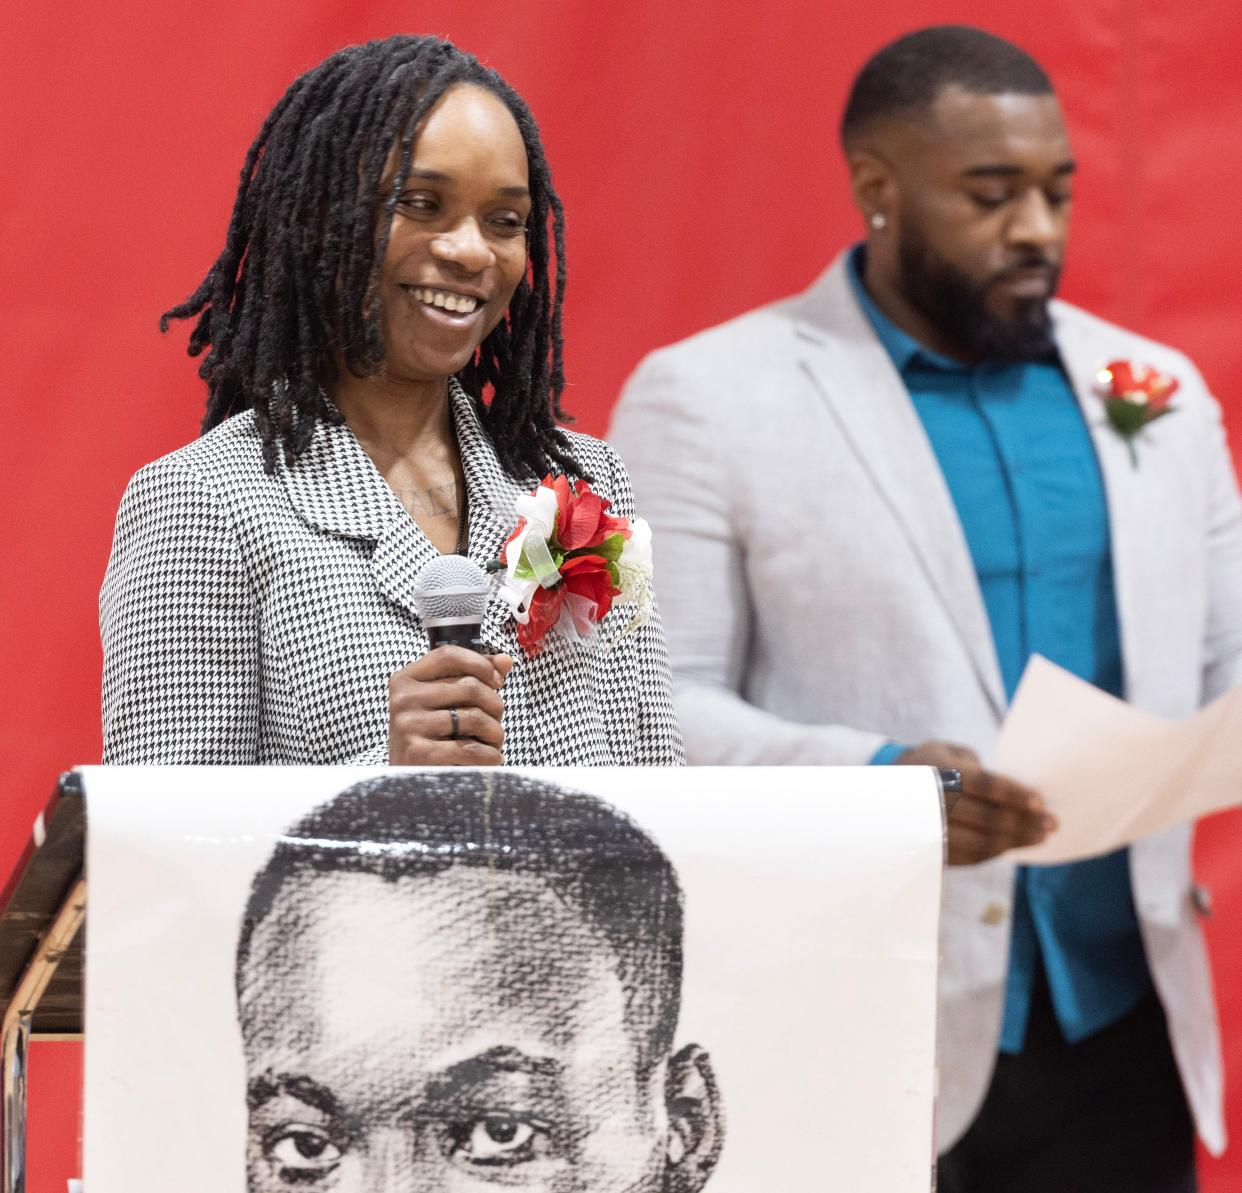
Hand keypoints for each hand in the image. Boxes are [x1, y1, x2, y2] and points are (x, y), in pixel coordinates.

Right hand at [388, 647, 513, 765]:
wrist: (406, 784)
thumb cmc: (431, 738)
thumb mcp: (445, 704)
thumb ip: (473, 677)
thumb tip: (506, 661)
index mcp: (406, 680)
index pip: (449, 654)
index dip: (481, 663)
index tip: (497, 680)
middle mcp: (403, 699)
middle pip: (469, 686)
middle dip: (495, 704)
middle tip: (497, 720)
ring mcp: (409, 726)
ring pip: (475, 717)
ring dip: (496, 732)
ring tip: (494, 741)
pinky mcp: (419, 754)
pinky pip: (471, 748)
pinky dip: (490, 756)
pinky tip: (490, 759)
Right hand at [895, 740, 1055, 865]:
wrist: (882, 790)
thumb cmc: (927, 764)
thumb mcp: (947, 751)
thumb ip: (977, 764)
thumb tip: (1012, 788)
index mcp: (939, 771)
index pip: (985, 785)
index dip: (1015, 794)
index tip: (1040, 802)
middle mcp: (933, 801)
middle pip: (987, 817)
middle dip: (1024, 822)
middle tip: (1052, 824)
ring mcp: (930, 829)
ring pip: (981, 842)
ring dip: (1015, 841)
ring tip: (1040, 836)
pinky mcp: (930, 850)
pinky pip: (969, 857)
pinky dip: (995, 853)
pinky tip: (1012, 845)